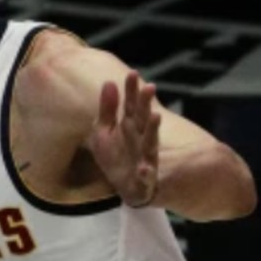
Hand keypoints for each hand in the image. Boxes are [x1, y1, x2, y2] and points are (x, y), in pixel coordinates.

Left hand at [88, 70, 161, 207]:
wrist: (128, 187)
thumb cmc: (117, 156)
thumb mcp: (104, 132)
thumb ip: (107, 109)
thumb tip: (109, 82)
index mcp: (130, 127)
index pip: (132, 106)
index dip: (132, 91)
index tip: (132, 73)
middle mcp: (140, 139)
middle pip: (143, 120)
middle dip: (146, 104)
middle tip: (149, 87)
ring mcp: (145, 158)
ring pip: (150, 143)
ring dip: (153, 130)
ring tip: (156, 116)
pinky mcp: (144, 179)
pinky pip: (147, 177)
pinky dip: (146, 173)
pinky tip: (144, 170)